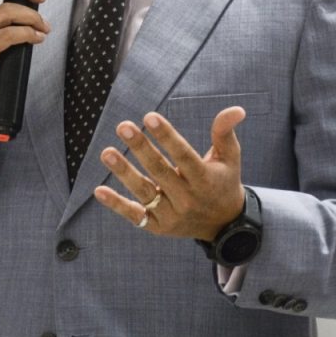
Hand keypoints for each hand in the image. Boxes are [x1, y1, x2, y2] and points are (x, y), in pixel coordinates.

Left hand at [93, 107, 246, 240]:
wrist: (223, 226)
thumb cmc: (223, 182)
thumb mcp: (229, 158)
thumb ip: (225, 132)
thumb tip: (236, 109)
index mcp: (204, 179)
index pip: (184, 155)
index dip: (167, 137)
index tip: (149, 117)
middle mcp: (187, 198)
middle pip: (160, 171)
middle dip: (141, 148)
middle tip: (123, 126)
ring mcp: (171, 215)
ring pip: (145, 192)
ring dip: (124, 173)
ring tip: (106, 152)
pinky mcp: (158, 227)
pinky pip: (135, 215)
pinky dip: (117, 205)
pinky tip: (99, 191)